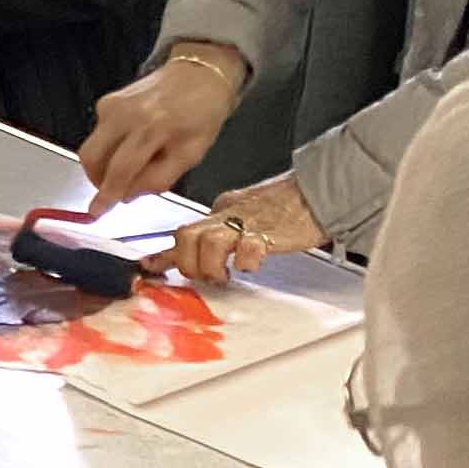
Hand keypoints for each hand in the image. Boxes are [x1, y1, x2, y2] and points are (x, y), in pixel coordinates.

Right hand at [78, 47, 245, 204]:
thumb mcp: (192, 153)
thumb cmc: (202, 114)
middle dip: (98, 180)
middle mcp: (125, 114)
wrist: (200, 73)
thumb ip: (159, 178)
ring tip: (132, 164)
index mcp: (153, 128)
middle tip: (113, 190)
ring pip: (92, 148)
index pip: (121, 169)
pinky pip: (98, 135)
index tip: (96, 212)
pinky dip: (110, 148)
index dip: (107, 194)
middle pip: (93, 158)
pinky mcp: (106, 101)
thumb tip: (127, 195)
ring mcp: (112, 105)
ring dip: (104, 165)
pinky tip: (132, 143)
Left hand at [146, 173, 322, 284]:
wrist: (319, 191)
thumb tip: (190, 252)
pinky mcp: (271, 233)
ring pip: (208, 241)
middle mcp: (228, 215)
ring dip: (209, 266)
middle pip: (187, 234)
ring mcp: (248, 223)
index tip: (149, 266)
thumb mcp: (242, 215)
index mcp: (221, 210)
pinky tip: (249, 266)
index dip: (164, 253)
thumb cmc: (285, 207)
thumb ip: (218, 232)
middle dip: (187, 261)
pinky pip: (249, 247)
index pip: (184, 231)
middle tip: (204, 275)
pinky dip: (245, 261)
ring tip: (223, 275)